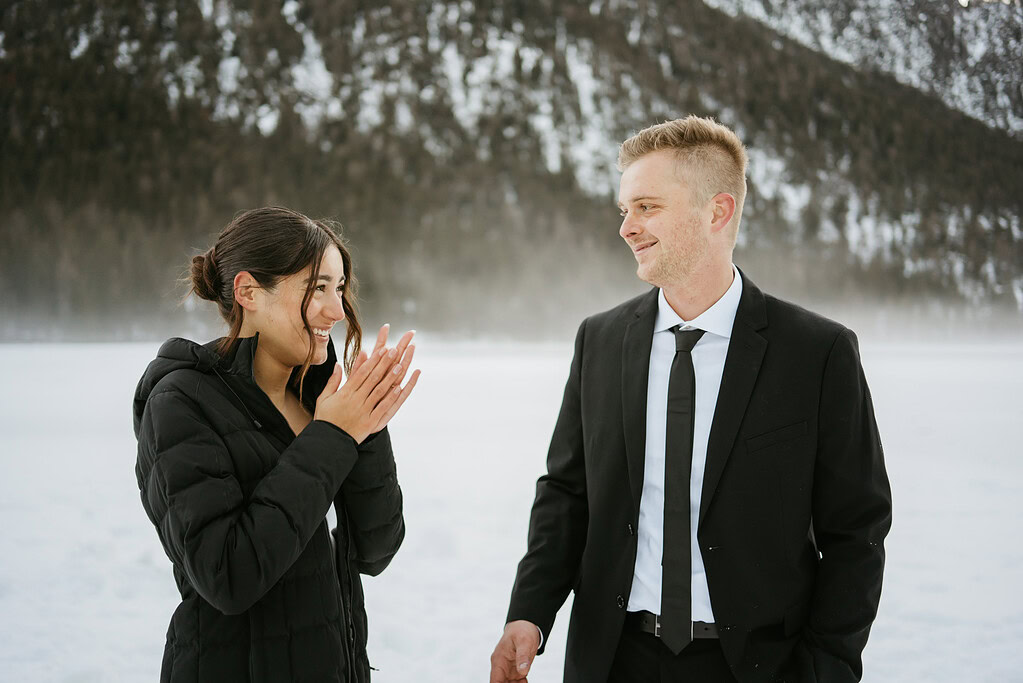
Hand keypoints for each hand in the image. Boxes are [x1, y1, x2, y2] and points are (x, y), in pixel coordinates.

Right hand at [312, 326, 418, 441]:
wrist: (328, 442)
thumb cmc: (326, 419)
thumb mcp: (324, 398)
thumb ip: (333, 381)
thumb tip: (338, 365)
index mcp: (345, 393)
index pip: (361, 372)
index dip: (373, 360)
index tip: (382, 349)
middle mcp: (356, 400)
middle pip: (372, 378)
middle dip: (384, 363)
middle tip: (395, 350)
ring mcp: (364, 411)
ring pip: (379, 391)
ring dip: (390, 378)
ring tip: (400, 365)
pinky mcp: (370, 422)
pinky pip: (382, 408)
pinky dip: (390, 398)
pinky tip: (398, 388)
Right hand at [490, 620, 539, 682]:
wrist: (526, 625)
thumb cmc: (522, 630)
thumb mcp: (524, 642)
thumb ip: (523, 656)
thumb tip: (522, 671)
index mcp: (499, 659)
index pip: (495, 681)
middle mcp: (501, 666)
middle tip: (521, 682)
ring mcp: (508, 668)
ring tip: (523, 681)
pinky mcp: (516, 669)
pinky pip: (516, 682)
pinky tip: (525, 681)